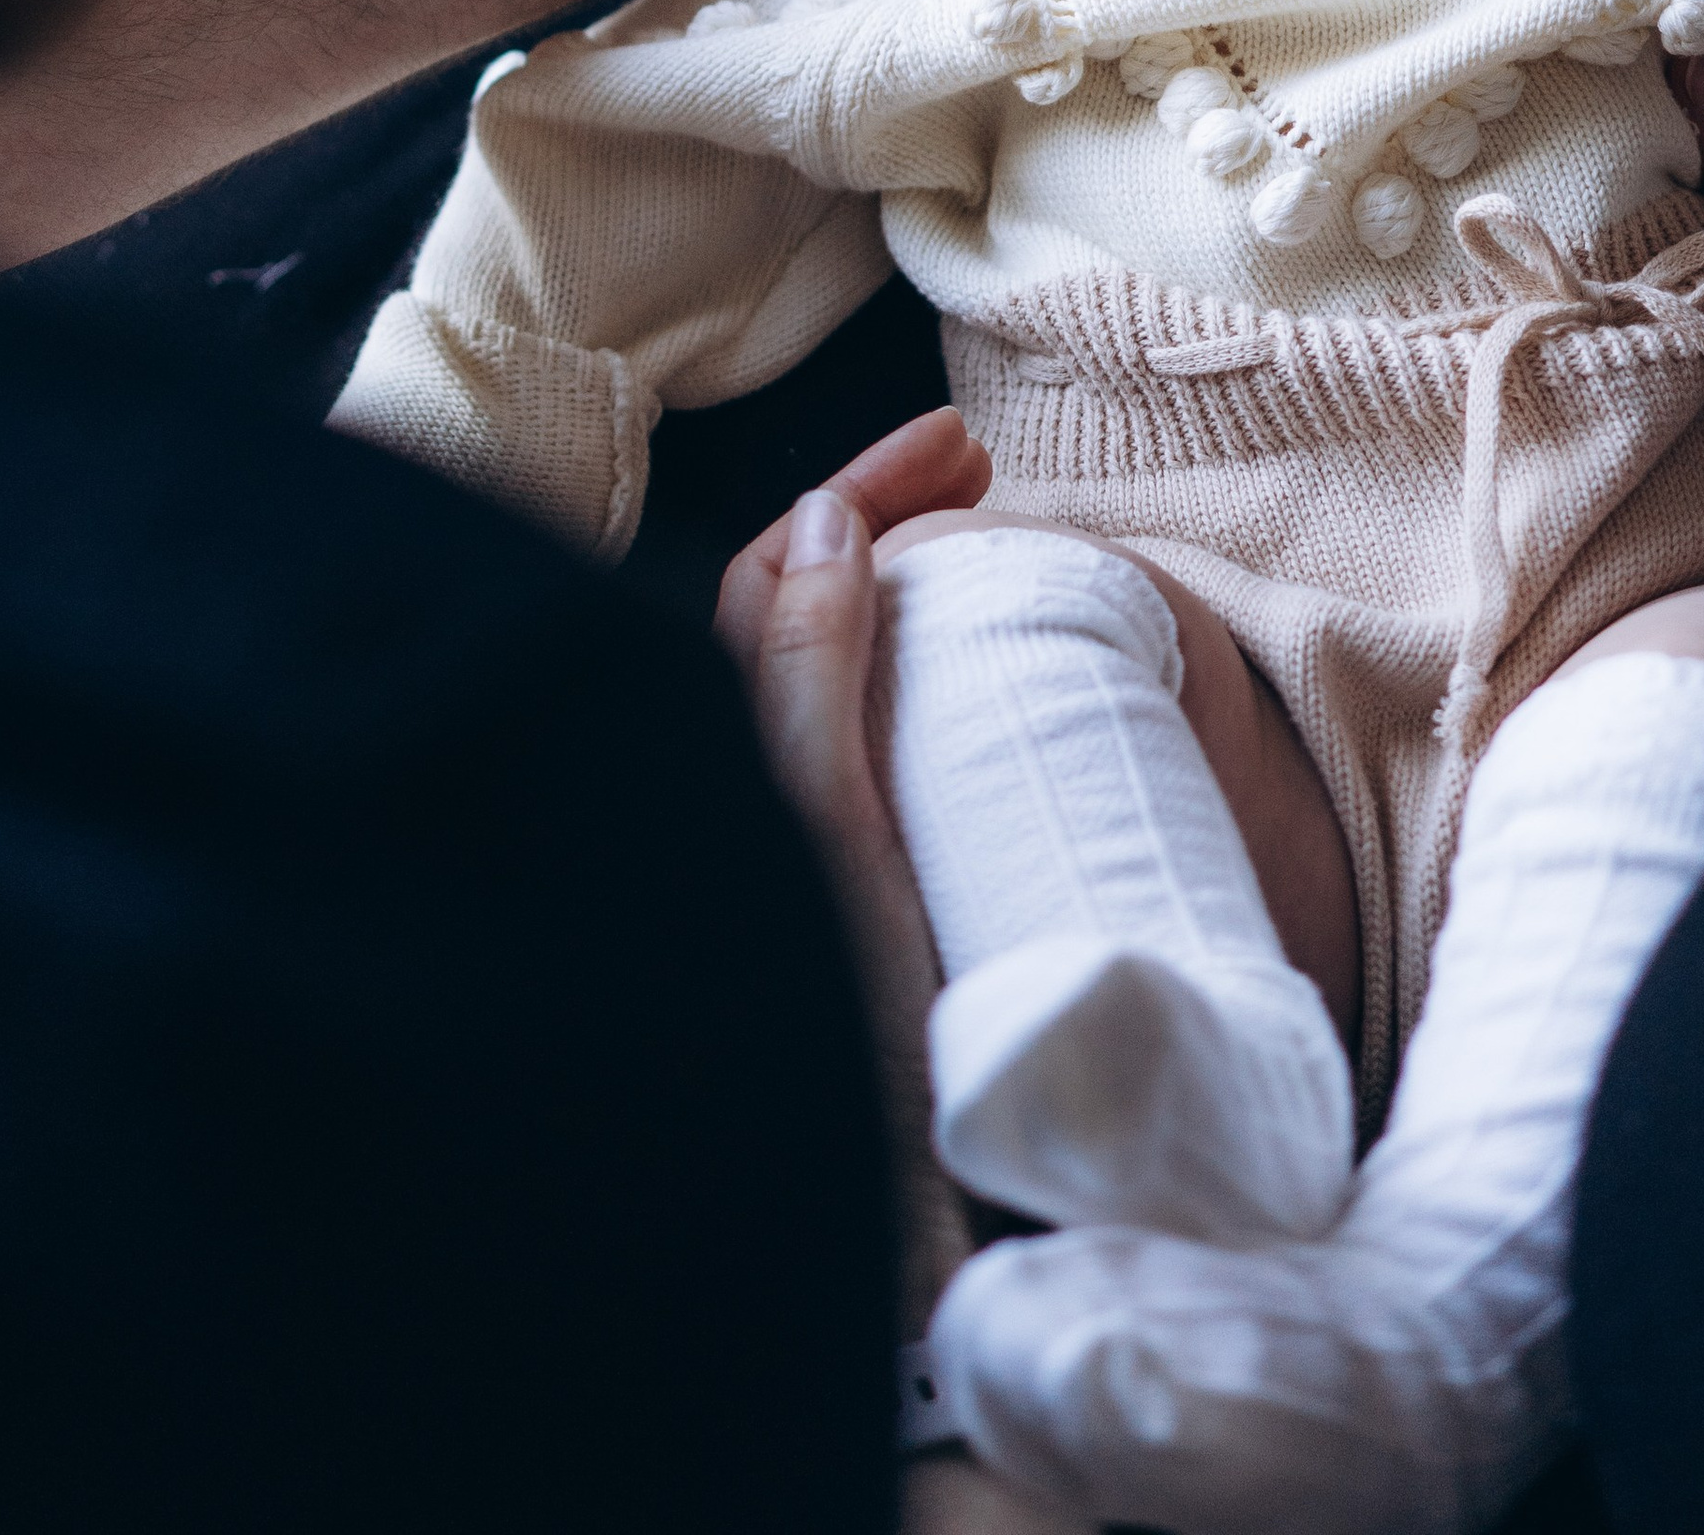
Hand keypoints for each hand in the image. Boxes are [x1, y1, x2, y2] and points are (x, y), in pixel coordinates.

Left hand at [719, 409, 991, 1322]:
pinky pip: (851, 750)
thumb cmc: (836, 1055)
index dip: (861, 493)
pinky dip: (897, 675)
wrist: (874, 1255)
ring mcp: (789, 860)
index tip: (966, 449)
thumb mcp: (828, 845)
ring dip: (886, 585)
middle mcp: (738, 808)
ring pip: (816, 674)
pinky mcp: (843, 912)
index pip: (772, 579)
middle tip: (977, 464)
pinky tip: (964, 674)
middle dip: (875, 513)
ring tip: (975, 537)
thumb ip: (808, 690)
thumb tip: (822, 524)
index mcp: (726, 784)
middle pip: (789, 608)